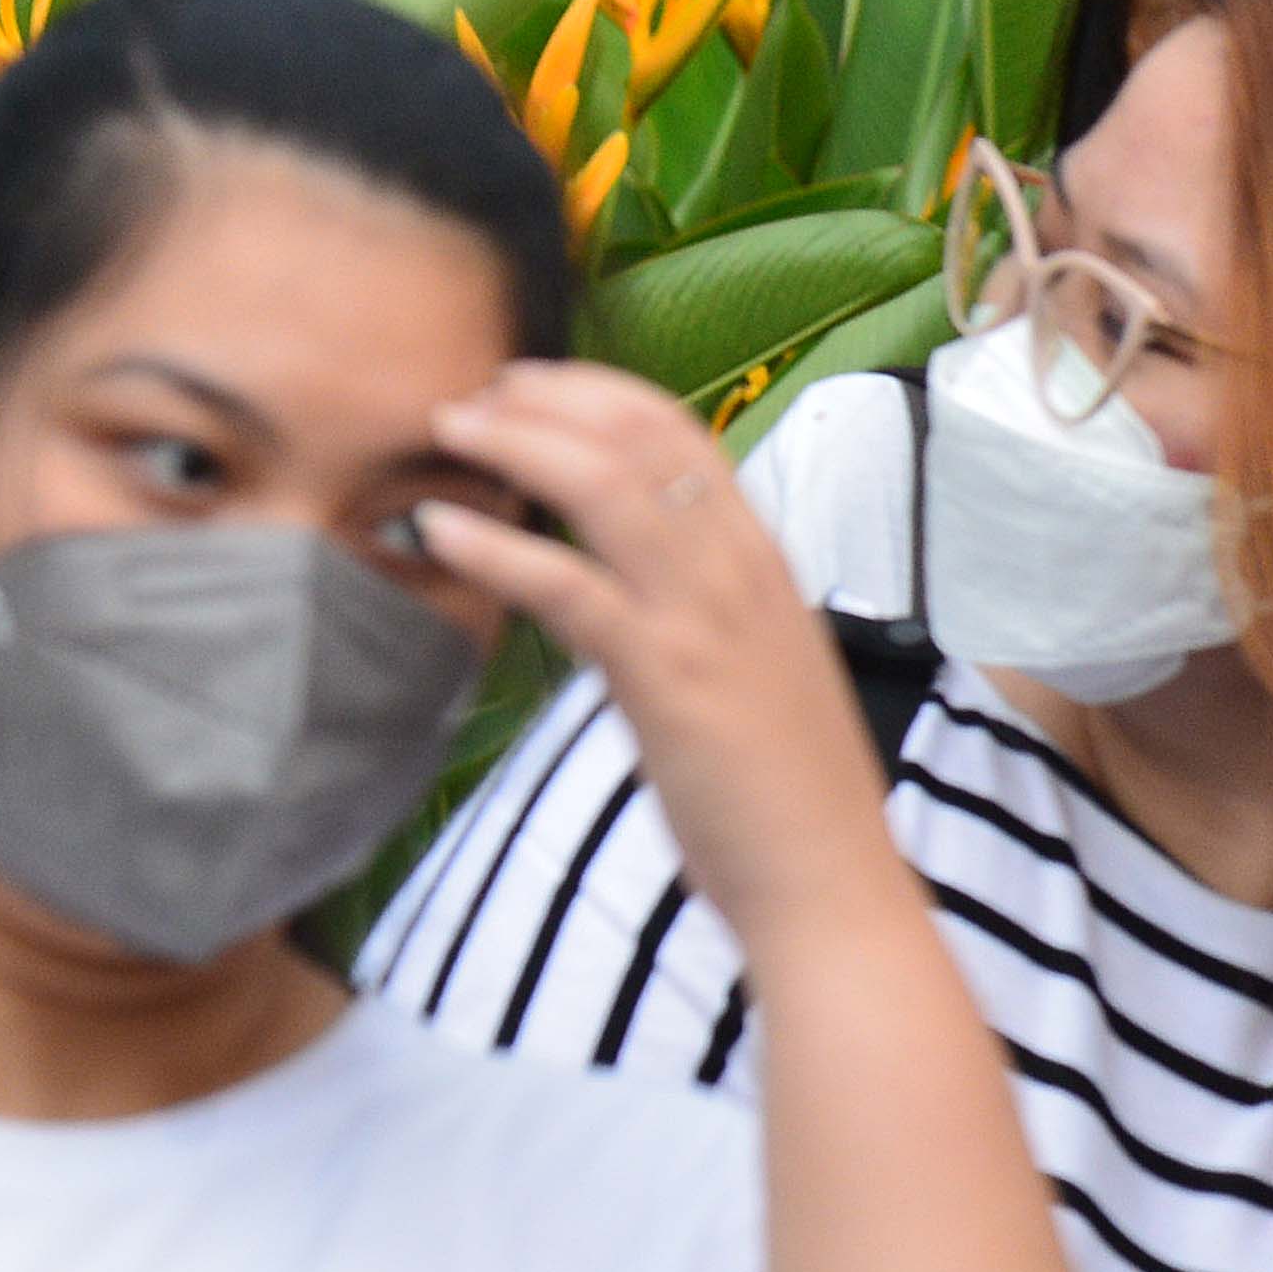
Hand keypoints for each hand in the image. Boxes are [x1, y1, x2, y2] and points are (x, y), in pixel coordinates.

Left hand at [418, 365, 909, 955]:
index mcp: (767, 565)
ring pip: (606, 483)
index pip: (685, 434)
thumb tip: (631, 600)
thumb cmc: (790, 799)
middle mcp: (742, 570)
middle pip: (641, 435)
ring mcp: (706, 617)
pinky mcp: (665, 675)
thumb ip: (704, 621)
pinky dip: (498, 545)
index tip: (532, 388)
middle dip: (549, 397)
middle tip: (474, 395)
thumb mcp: (759, 676)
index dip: (599, 394)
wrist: (829, 884)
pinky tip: (443, 529)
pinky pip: (568, 584)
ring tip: (448, 431)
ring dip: (515, 442)